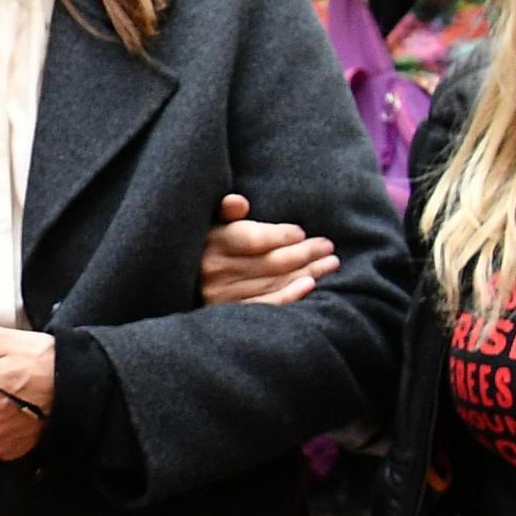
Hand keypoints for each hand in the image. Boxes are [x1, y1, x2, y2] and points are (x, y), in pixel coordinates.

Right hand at [201, 195, 335, 306]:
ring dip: (306, 272)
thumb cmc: (208, 246)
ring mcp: (222, 295)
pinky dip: (290, 296)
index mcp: (212, 242)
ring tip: (330, 264)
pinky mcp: (229, 314)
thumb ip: (226, 212)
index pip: (250, 239)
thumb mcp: (211, 224)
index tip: (301, 232)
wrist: (185, 279)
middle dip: (304, 253)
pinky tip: (310, 285)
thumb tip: (239, 202)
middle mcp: (215, 270)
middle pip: (268, 262)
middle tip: (328, 247)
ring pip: (273, 282)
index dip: (278, 235)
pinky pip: (266, 305)